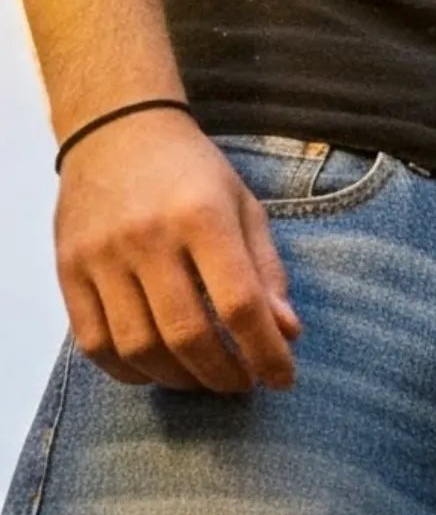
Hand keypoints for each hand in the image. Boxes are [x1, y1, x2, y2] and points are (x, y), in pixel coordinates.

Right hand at [56, 112, 300, 392]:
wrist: (116, 130)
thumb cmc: (192, 172)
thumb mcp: (244, 206)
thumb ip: (267, 271)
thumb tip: (287, 334)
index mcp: (202, 216)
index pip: (239, 303)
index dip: (265, 352)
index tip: (282, 377)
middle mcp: (148, 237)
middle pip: (187, 334)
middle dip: (224, 375)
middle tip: (243, 384)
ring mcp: (101, 256)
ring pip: (139, 347)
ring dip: (179, 379)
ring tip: (204, 378)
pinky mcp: (68, 270)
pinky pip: (94, 344)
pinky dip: (129, 370)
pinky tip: (157, 368)